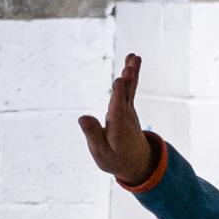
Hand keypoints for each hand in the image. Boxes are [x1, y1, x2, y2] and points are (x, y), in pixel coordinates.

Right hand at [79, 53, 154, 185]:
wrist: (137, 162)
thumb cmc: (115, 158)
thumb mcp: (101, 153)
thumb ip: (93, 135)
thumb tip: (82, 118)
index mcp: (118, 128)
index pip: (118, 109)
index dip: (119, 94)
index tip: (119, 80)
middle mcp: (126, 116)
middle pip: (127, 97)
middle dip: (128, 82)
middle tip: (129, 68)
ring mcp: (129, 109)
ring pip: (130, 89)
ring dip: (132, 73)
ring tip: (134, 57)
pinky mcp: (128, 106)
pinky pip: (130, 87)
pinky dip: (131, 74)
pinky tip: (132, 59)